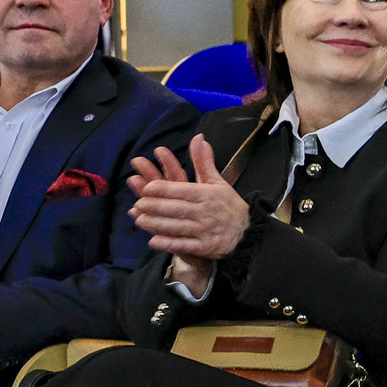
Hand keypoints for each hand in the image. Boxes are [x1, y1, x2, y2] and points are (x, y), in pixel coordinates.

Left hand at [128, 134, 251, 266]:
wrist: (248, 231)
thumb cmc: (228, 204)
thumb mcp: (217, 182)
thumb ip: (204, 162)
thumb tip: (199, 139)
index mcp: (207, 194)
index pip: (181, 190)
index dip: (162, 189)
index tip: (147, 188)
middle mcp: (205, 212)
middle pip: (175, 208)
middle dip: (154, 206)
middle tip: (138, 204)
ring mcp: (205, 230)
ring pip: (176, 226)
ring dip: (156, 224)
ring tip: (140, 220)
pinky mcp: (205, 246)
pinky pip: (184, 245)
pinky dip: (168, 243)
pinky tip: (153, 241)